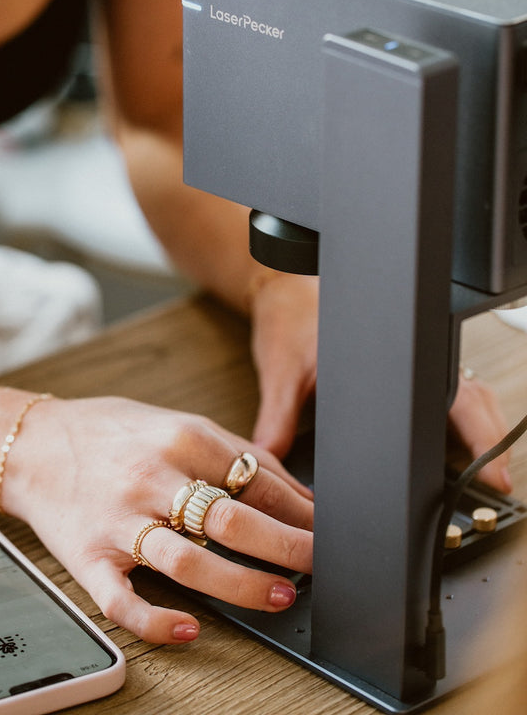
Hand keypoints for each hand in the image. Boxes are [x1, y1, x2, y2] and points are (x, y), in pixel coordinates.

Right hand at [1, 396, 312, 643]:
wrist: (33, 444)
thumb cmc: (111, 433)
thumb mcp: (177, 422)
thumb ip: (235, 453)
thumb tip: (297, 492)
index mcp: (179, 438)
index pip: (255, 477)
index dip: (299, 509)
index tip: (327, 530)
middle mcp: (151, 478)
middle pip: (230, 518)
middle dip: (285, 547)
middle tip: (318, 566)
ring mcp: (119, 521)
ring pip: (187, 562)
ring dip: (240, 584)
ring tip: (278, 596)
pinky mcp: (89, 557)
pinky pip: (123, 600)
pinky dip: (157, 621)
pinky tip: (190, 629)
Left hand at [249, 274, 512, 493]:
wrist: (285, 287)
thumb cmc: (289, 317)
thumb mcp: (281, 373)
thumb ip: (276, 421)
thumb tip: (270, 462)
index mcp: (385, 348)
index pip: (440, 392)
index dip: (469, 432)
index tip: (486, 468)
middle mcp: (408, 350)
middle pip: (469, 396)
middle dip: (486, 438)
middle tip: (496, 480)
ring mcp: (415, 355)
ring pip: (467, 393)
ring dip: (479, 430)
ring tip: (487, 472)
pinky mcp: (411, 361)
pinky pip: (450, 391)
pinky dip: (461, 419)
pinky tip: (460, 449)